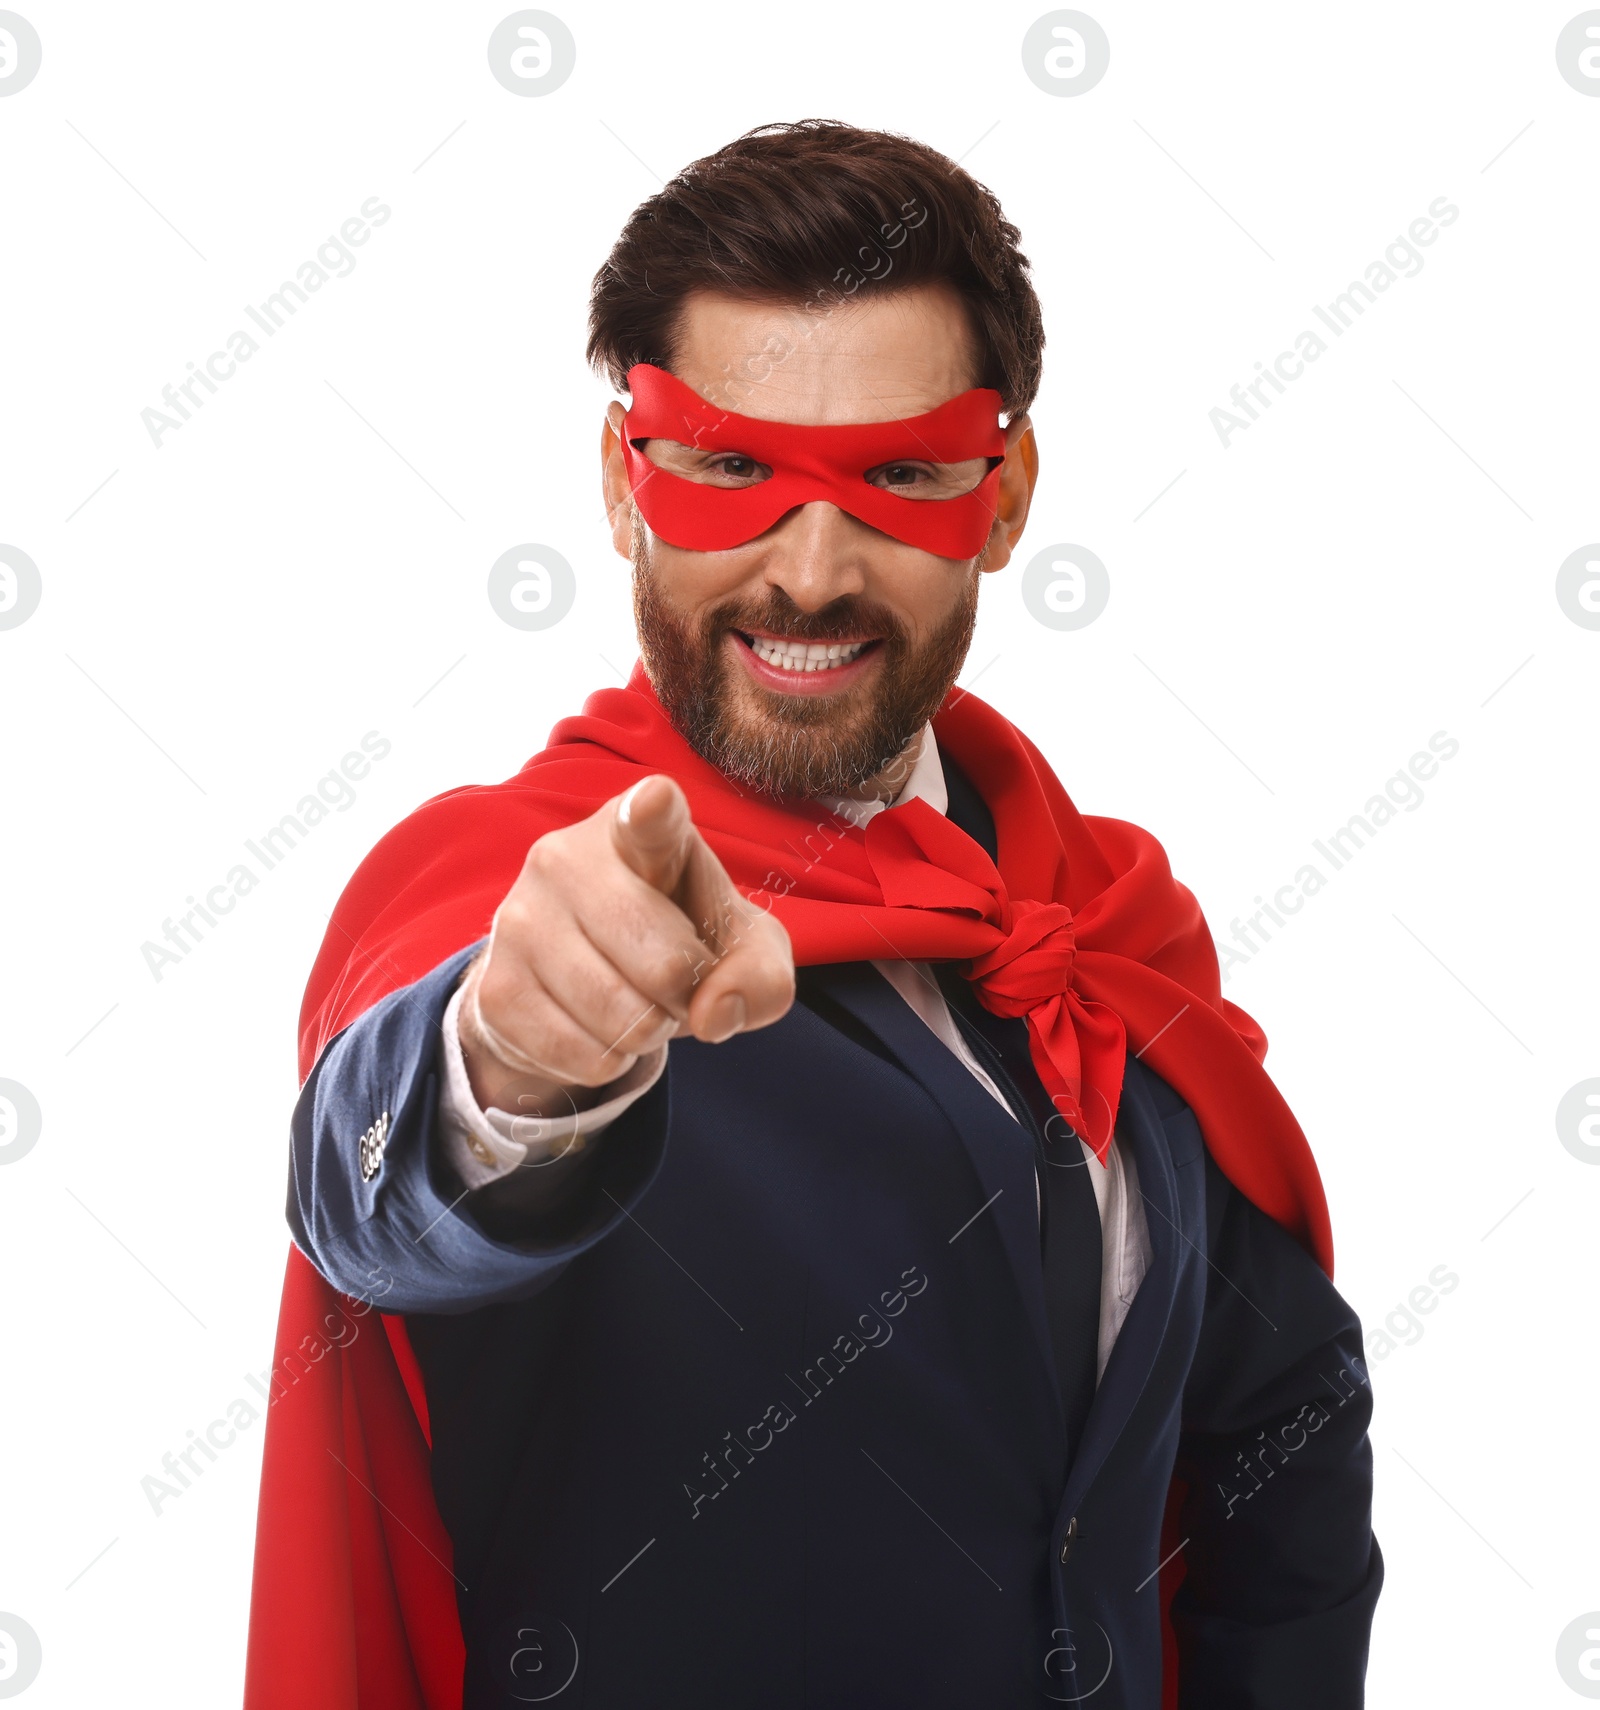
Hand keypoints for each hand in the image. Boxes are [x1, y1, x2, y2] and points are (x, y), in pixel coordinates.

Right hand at [457, 774, 794, 1117]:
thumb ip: (761, 977)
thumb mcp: (740, 948)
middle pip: (664, 962)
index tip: (658, 801)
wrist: (582, 974)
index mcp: (641, 829)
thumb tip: (713, 1013)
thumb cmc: (678, 937)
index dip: (655, 811)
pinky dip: (609, 1061)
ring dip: (650, 1034)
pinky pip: (581, 1055)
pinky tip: (600, 1029)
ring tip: (639, 1002)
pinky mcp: (495, 984)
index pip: (648, 816)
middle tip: (676, 983)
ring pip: (623, 1017)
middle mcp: (566, 856)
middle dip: (688, 996)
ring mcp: (519, 917)